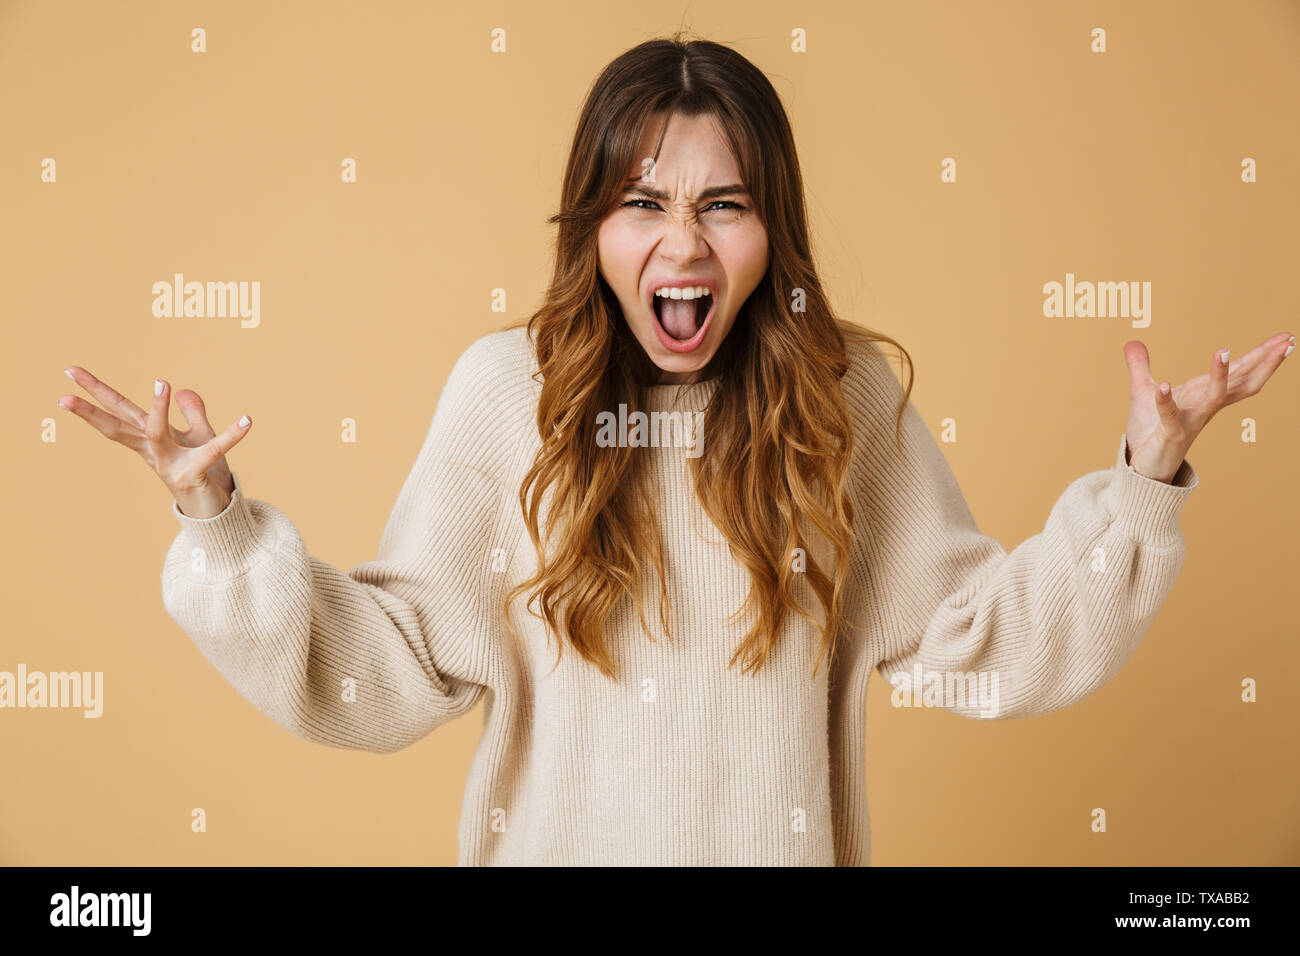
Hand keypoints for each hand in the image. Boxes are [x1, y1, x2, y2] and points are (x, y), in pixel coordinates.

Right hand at [56, 367, 251, 516]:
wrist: (215, 512)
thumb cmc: (203, 474)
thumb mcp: (198, 438)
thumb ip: (193, 415)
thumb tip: (186, 391)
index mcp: (150, 439)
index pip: (120, 411)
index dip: (96, 392)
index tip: (70, 371)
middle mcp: (154, 451)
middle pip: (120, 422)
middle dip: (95, 402)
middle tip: (71, 376)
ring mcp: (170, 464)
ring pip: (157, 433)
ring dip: (158, 409)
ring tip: (162, 382)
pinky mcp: (195, 475)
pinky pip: (214, 451)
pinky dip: (232, 436)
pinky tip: (247, 420)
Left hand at [1122, 332, 1293, 482]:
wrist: (1141, 469)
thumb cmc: (1150, 432)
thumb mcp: (1143, 392)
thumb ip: (1140, 368)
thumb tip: (1132, 343)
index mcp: (1204, 395)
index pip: (1240, 372)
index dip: (1262, 355)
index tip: (1286, 337)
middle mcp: (1204, 407)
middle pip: (1241, 382)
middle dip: (1263, 361)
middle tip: (1287, 340)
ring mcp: (1190, 422)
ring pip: (1213, 397)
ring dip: (1219, 375)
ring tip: (1223, 350)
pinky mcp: (1170, 435)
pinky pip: (1170, 417)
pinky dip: (1166, 401)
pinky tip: (1163, 385)